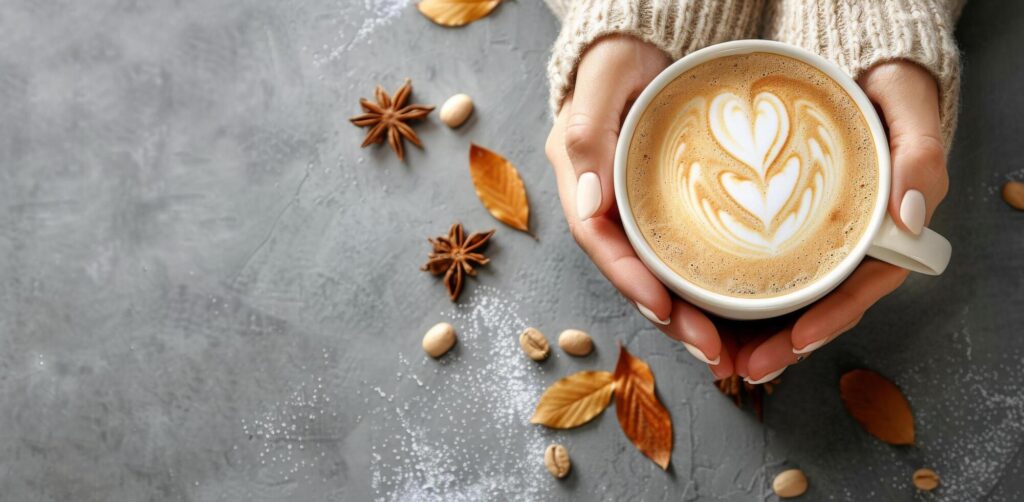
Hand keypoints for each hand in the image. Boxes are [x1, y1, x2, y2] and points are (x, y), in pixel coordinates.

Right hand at [544, 36, 725, 368]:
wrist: (648, 42)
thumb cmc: (623, 53)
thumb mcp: (603, 80)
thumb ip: (587, 134)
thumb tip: (590, 203)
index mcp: (583, 179)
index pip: (600, 242)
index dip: (629, 280)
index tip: (664, 309)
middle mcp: (605, 203)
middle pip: (632, 273)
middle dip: (668, 317)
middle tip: (713, 351)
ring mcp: (635, 209)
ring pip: (657, 274)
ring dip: (688, 316)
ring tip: (729, 351)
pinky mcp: (664, 210)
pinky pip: (680, 256)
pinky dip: (704, 289)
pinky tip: (735, 315)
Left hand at [737, 61, 948, 382]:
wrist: (851, 74)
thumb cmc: (883, 92)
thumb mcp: (907, 109)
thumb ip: (918, 157)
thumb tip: (908, 217)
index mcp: (881, 232)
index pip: (856, 290)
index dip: (827, 320)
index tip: (796, 342)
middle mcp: (846, 247)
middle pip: (814, 308)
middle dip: (779, 345)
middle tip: (741, 369)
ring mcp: (812, 243)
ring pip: (785, 301)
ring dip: (753, 335)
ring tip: (719, 358)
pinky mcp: (781, 231)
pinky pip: (761, 274)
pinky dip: (737, 301)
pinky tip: (708, 317)